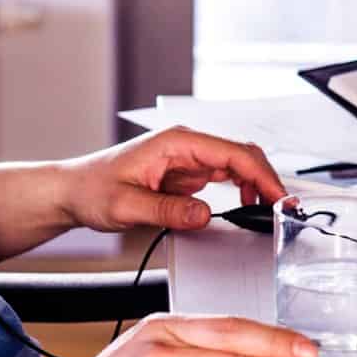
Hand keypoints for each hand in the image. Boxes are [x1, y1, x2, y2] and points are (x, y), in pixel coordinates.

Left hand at [61, 126, 286, 233]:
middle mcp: (186, 145)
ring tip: (269, 211)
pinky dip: (242, 189)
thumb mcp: (126, 206)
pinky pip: (224, 176)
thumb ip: (168, 210)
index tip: (277, 198)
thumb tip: (205, 214)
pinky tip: (247, 206)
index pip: (232, 153)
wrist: (73, 191)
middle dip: (267, 179)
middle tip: (283, 209)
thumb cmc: (92, 189)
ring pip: (236, 164)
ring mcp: (188, 158)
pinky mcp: (186, 173)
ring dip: (256, 184)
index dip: (262, 175)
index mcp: (176, 142)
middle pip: (241, 154)